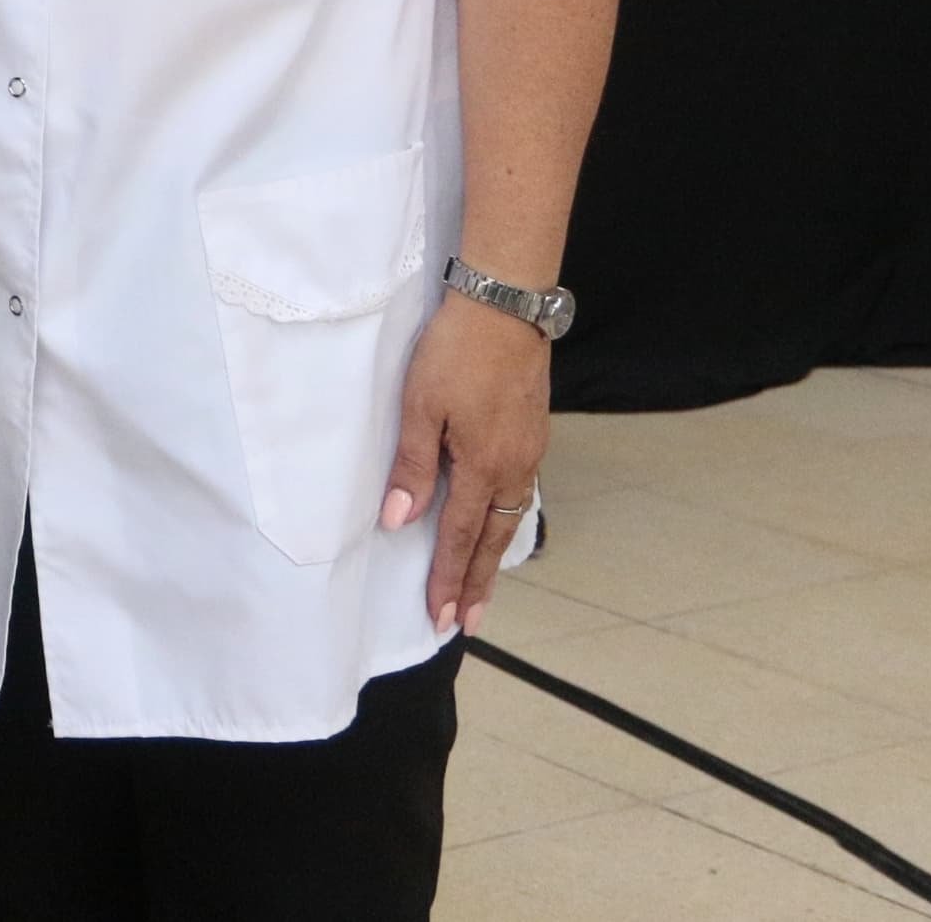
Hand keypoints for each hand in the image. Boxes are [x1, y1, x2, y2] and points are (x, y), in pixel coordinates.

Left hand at [382, 287, 551, 633]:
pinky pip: (519, 493)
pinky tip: (498, 526)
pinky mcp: (532, 433)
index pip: (459, 537)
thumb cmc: (457, 351)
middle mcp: (513, 468)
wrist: (506, 306)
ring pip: (509, 519)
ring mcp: (528, 451)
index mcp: (483, 466)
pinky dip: (506, 522)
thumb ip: (413, 467)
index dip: (447, 579)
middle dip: (475, 584)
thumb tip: (398, 521)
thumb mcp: (420, 406)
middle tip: (465, 624)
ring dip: (492, 558)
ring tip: (480, 589)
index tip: (439, 617)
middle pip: (492, 540)